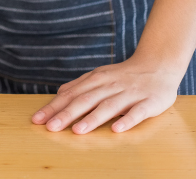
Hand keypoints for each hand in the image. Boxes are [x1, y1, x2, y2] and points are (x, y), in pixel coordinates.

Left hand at [30, 56, 183, 133]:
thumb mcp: (100, 76)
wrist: (158, 65)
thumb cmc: (124, 75)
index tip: (38, 120)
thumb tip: (59, 95)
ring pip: (108, 106)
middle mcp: (110, 85)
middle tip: (50, 127)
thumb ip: (81, 86)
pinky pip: (137, 112)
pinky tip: (117, 129)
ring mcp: (129, 93)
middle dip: (66, 114)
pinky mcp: (149, 102)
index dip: (54, 107)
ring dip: (92, 119)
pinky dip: (127, 121)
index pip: (70, 95)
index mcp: (96, 80)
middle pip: (85, 100)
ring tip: (77, 130)